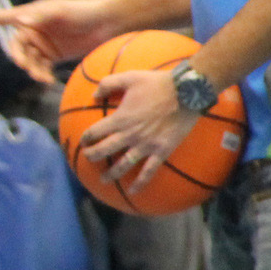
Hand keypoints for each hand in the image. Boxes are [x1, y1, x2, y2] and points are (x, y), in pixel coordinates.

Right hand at [0, 0, 117, 66]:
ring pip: (27, 59)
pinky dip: (40, 74)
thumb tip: (21, 21)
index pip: (1, 18)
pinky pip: (39, 66)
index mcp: (29, 14)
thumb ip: (40, 16)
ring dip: (31, 68)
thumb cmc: (82, 11)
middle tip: (26, 66)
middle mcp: (31, 28)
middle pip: (15, 45)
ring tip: (42, 77)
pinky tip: (47, 80)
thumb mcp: (61, 11)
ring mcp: (41, 43)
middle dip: (18, 57)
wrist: (106, 24)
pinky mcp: (52, 55)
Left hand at [81, 67, 199, 193]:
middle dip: (93, 156)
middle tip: (88, 158)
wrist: (187, 92)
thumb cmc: (157, 83)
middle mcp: (130, 135)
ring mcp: (146, 145)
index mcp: (120, 119)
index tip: (83, 141)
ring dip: (111, 173)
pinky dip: (140, 182)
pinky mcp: (161, 151)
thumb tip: (94, 95)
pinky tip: (133, 192)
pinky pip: (149, 171)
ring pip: (123, 164)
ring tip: (103, 180)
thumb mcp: (129, 78)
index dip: (86, 138)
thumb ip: (108, 84)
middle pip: (104, 150)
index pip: (95, 132)